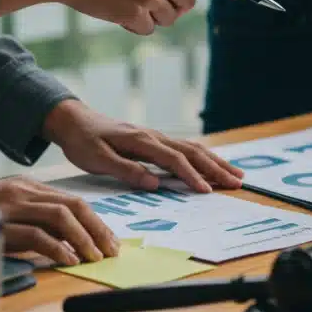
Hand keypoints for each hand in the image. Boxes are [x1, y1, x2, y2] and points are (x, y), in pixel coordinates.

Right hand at [0, 176, 119, 265]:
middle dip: (97, 229)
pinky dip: (57, 248)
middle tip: (111, 250)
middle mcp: (23, 191)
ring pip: (60, 216)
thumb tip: (72, 241)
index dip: (95, 221)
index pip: (72, 200)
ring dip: (83, 238)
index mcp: (28, 186)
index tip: (109, 240)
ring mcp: (11, 205)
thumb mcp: (11, 212)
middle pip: (73, 206)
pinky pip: (37, 235)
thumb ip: (38, 220)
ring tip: (94, 256)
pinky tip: (68, 259)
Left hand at [42, 100, 243, 192]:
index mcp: (142, 141)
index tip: (208, 191)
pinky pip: (186, 148)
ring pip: (194, 148)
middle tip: (238, 183)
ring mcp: (156, 137)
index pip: (175, 160)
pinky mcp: (155, 141)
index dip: (193, 176)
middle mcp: (154, 137)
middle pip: (193, 152)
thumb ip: (126, 170)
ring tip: (236, 175)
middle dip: (217, 168)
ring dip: (216, 162)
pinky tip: (214, 164)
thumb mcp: (97, 159)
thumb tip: (154, 183)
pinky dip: (205, 157)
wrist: (73, 120)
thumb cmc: (83, 142)